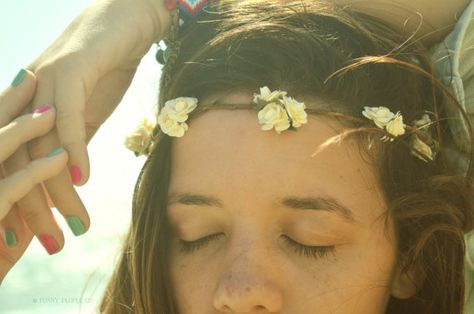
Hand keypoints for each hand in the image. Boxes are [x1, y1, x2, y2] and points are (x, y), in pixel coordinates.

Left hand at [2, 0, 172, 249]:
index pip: (13, 166)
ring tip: (75, 226)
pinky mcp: (70, 71)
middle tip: (52, 245)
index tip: (31, 238)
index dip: (19, 203)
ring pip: (42, 148)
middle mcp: (25, 97)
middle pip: (18, 163)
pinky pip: (68, 118)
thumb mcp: (87, 112)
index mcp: (25, 109)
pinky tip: (84, 181)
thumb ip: (72, 140)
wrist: (126, 22)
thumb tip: (69, 175)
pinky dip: (74, 150)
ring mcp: (43, 82)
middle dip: (33, 210)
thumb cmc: (106, 66)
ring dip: (57, 192)